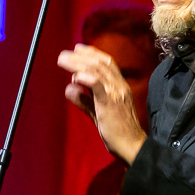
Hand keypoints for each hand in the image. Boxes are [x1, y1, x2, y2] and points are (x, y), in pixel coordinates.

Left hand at [58, 44, 147, 163]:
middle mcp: (119, 86)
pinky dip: (87, 78)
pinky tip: (76, 76)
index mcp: (119, 86)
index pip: (107, 62)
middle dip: (80, 56)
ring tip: (63, 61)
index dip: (92, 53)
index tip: (77, 49)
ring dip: (77, 63)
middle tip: (64, 54)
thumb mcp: (98, 112)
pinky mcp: (110, 103)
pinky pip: (98, 86)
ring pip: (97, 70)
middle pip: (100, 62)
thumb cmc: (117, 131)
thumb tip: (69, 89)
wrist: (131, 145)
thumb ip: (84, 100)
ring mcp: (116, 93)